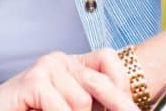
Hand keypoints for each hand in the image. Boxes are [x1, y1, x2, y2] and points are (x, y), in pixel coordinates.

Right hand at [0, 51, 137, 110]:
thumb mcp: (65, 106)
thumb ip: (87, 103)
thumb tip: (122, 108)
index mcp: (70, 64)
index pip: (108, 60)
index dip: (123, 86)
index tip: (132, 109)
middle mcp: (59, 60)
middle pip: (100, 82)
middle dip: (117, 105)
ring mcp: (45, 67)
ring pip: (82, 102)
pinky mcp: (33, 80)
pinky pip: (62, 107)